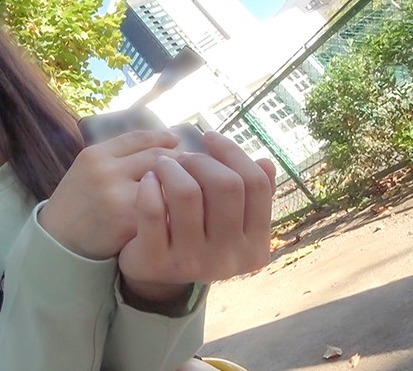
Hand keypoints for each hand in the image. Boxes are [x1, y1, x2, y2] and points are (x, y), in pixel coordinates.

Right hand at [38, 130, 179, 259]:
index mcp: (94, 155)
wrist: (59, 244)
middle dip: (179, 162)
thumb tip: (164, 144)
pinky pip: (163, 209)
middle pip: (158, 157)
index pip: (139, 137)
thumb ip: (118, 157)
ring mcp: (117, 197)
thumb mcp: (87, 171)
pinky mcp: (129, 222)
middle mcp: (106, 172)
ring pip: (165, 182)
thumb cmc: (78, 206)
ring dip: (181, 186)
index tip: (177, 143)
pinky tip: (178, 213)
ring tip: (187, 191)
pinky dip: (173, 209)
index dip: (163, 138)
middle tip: (191, 168)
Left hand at [118, 131, 275, 300]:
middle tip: (182, 157)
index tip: (209, 137)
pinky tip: (147, 180)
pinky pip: (152, 211)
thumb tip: (265, 162)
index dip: (233, 153)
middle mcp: (229, 259)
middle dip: (201, 160)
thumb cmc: (196, 237)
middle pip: (225, 186)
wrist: (154, 276)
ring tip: (162, 164)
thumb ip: (249, 195)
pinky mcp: (156, 262)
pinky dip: (149, 187)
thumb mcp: (227, 222)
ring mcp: (193, 263)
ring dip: (172, 168)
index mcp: (255, 247)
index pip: (256, 186)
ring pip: (187, 194)